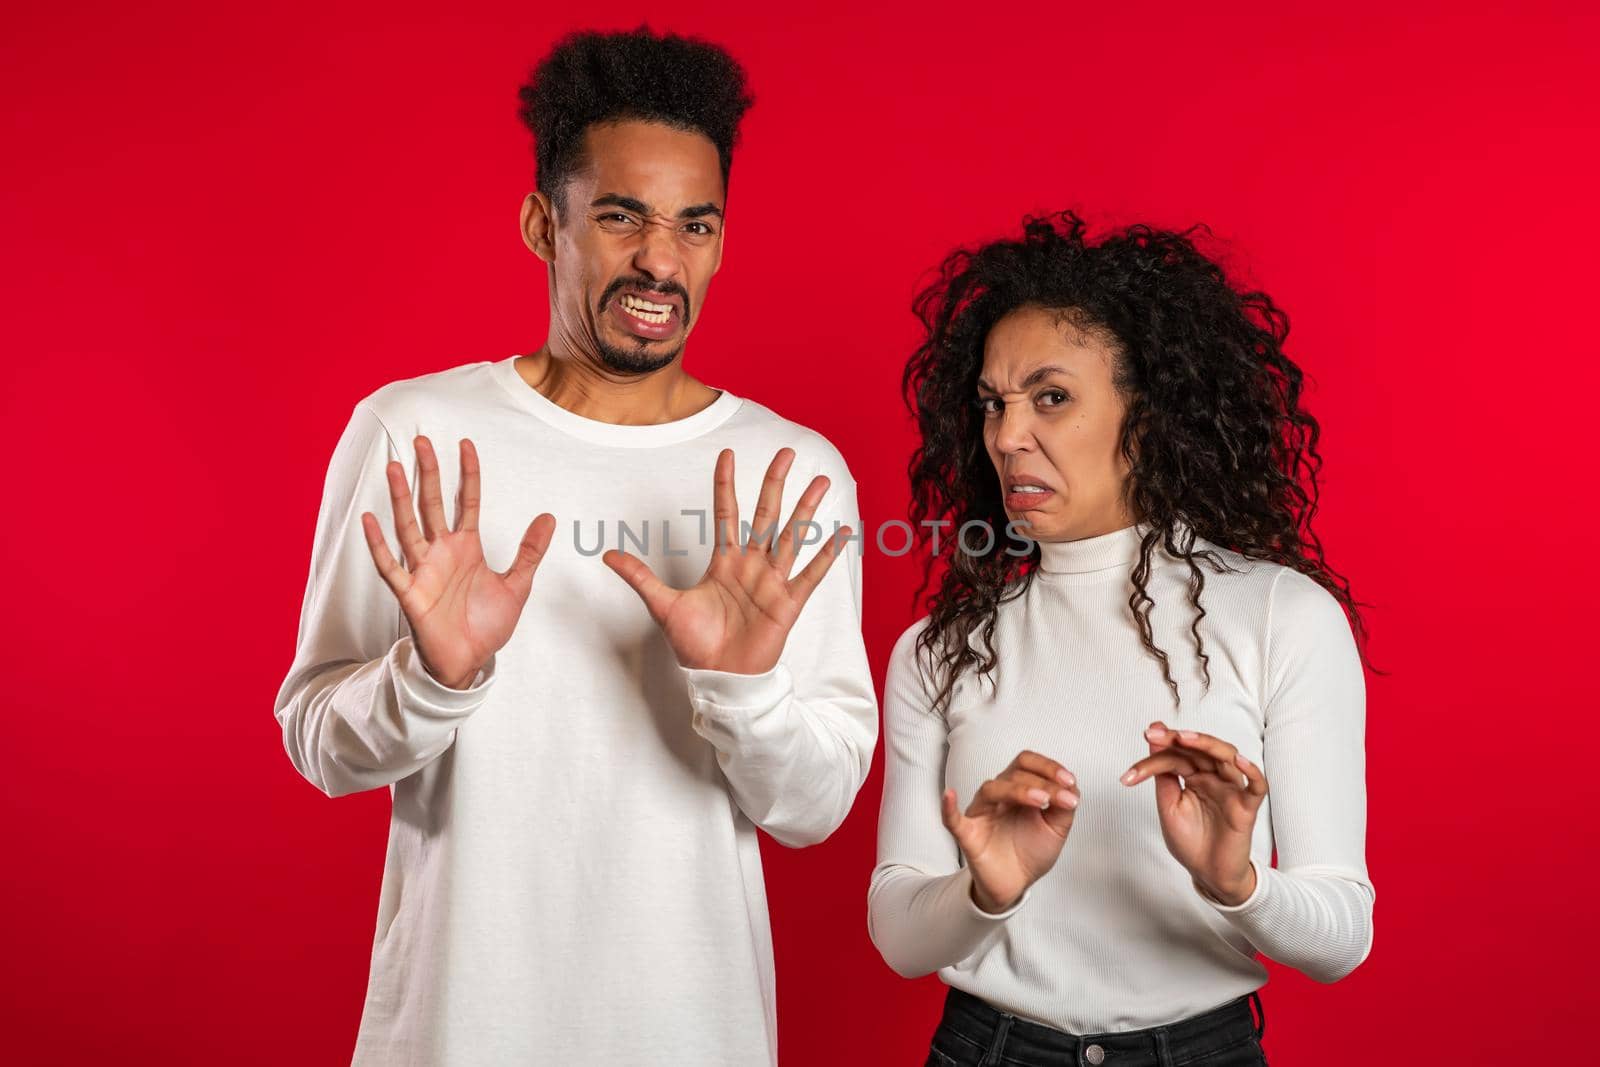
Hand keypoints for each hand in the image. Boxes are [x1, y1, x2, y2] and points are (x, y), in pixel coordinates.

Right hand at [361, 435, 555, 689]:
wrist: (469, 662)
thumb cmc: (486, 625)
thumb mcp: (518, 585)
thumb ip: (530, 552)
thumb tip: (548, 517)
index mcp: (466, 547)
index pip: (466, 501)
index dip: (467, 474)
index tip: (465, 444)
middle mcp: (442, 552)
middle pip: (432, 504)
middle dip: (428, 473)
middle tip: (422, 440)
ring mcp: (424, 570)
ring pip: (409, 526)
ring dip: (400, 498)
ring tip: (393, 467)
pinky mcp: (411, 593)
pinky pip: (391, 565)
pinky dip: (379, 544)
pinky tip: (371, 520)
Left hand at [601, 447, 849, 674]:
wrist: (718, 679)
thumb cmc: (695, 645)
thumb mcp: (662, 605)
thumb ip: (640, 577)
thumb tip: (607, 555)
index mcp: (724, 562)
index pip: (726, 512)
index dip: (726, 484)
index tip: (727, 454)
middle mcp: (751, 565)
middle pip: (765, 514)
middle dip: (775, 483)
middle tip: (786, 452)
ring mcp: (772, 582)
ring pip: (791, 536)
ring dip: (807, 509)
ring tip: (821, 481)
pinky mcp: (788, 603)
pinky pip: (811, 574)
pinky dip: (827, 554)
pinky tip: (842, 533)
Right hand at [941, 751, 1079, 913]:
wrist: (1016, 883)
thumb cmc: (1032, 850)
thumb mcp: (1057, 828)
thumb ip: (1065, 807)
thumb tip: (1071, 788)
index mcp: (1019, 789)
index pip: (1027, 763)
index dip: (1048, 767)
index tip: (1069, 782)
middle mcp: (999, 796)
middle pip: (1013, 774)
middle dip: (1042, 782)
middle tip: (1061, 798)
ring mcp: (982, 814)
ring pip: (991, 790)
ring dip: (1018, 790)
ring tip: (1041, 800)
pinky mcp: (968, 835)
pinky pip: (953, 819)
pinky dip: (949, 807)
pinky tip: (949, 796)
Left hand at [1120, 722, 1266, 904]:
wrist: (1208, 874)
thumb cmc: (1191, 841)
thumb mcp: (1169, 806)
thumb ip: (1163, 775)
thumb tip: (1152, 739)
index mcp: (1194, 776)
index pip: (1176, 756)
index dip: (1155, 755)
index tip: (1133, 764)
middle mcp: (1214, 778)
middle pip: (1201, 749)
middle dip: (1178, 739)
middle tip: (1155, 734)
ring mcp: (1231, 790)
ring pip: (1227, 758)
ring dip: (1208, 745)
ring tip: (1186, 738)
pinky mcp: (1247, 807)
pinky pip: (1256, 786)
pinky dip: (1251, 772)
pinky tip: (1238, 761)